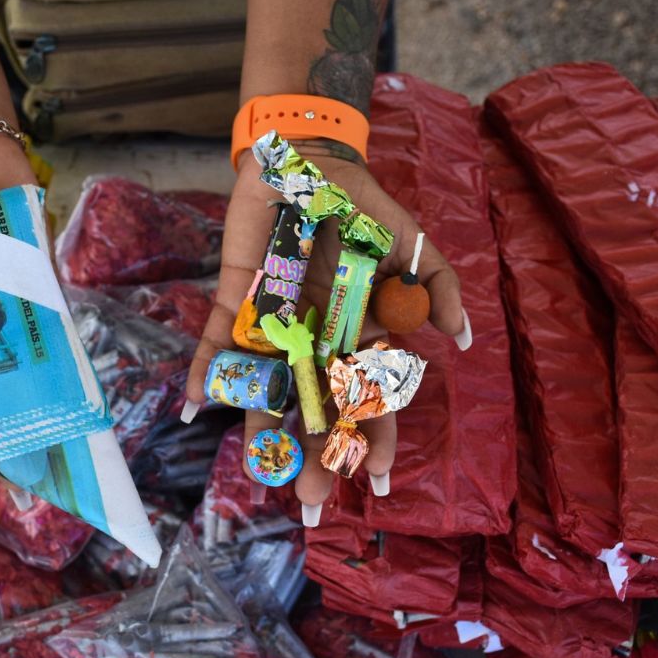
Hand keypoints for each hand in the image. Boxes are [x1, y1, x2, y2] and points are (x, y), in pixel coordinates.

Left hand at [184, 153, 468, 524]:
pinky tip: (194, 408)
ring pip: (266, 386)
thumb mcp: (412, 244)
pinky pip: (219, 342)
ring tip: (259, 472)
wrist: (310, 158)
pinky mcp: (237, 301)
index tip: (374, 480)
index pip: (368, 397)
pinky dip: (205, 372)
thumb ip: (438, 289)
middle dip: (314, 452)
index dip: (372, 438)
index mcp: (358, 333)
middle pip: (315, 407)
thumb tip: (463, 340)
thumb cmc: (364, 205)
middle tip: (311, 500)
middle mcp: (315, 338)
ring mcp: (274, 324)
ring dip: (261, 427)